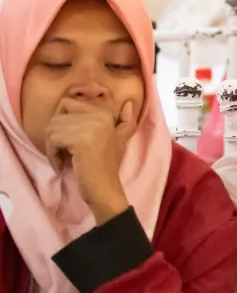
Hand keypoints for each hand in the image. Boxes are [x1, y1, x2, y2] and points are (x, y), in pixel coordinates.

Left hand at [44, 98, 137, 223]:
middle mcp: (99, 116)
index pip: (67, 104)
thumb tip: (128, 103)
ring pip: (52, 128)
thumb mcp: (120, 140)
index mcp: (105, 114)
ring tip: (63, 160)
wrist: (105, 189)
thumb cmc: (107, 167)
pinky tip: (62, 166)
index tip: (69, 142)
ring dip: (52, 147)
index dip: (62, 124)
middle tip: (64, 154)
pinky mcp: (80, 140)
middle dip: (55, 136)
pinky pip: (52, 140)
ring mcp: (90, 127)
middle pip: (57, 117)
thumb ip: (125, 121)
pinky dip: (52, 155)